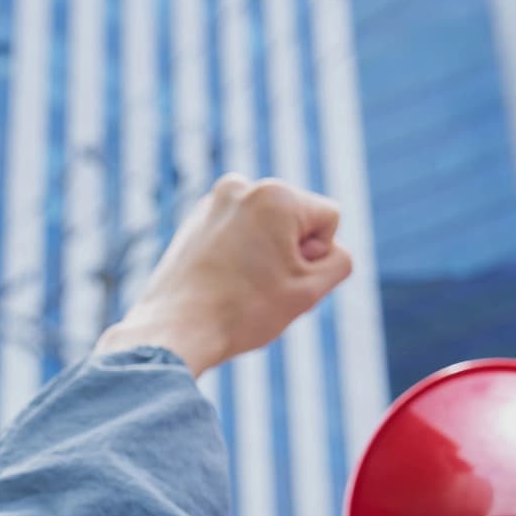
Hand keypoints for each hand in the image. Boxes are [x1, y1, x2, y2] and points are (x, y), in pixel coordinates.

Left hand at [94, 174, 351, 375]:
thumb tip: (329, 248)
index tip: (289, 279)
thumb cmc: (244, 312)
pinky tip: (224, 282)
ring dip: (266, 252)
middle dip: (291, 251)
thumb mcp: (310, 291)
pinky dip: (239, 253)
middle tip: (264, 286)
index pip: (328, 219)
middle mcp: (243, 186)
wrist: (176, 329)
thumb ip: (339, 262)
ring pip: (266, 226)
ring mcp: (214, 201)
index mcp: (276, 195)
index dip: (319, 256)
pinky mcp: (195, 219)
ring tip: (243, 286)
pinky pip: (238, 231)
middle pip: (296, 219)